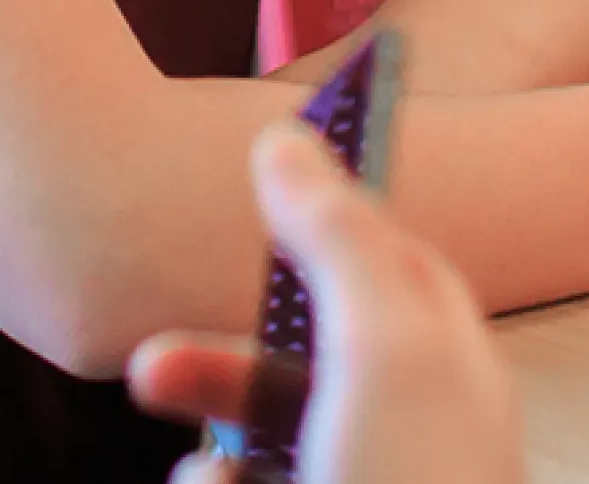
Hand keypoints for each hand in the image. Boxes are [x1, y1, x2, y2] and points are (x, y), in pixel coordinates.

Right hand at [127, 124, 524, 483]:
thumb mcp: (381, 345)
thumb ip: (334, 237)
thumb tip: (286, 138)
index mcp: (447, 370)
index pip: (389, 264)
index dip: (322, 220)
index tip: (247, 181)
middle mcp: (411, 436)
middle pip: (299, 361)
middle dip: (216, 365)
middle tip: (141, 368)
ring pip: (259, 452)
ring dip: (210, 461)